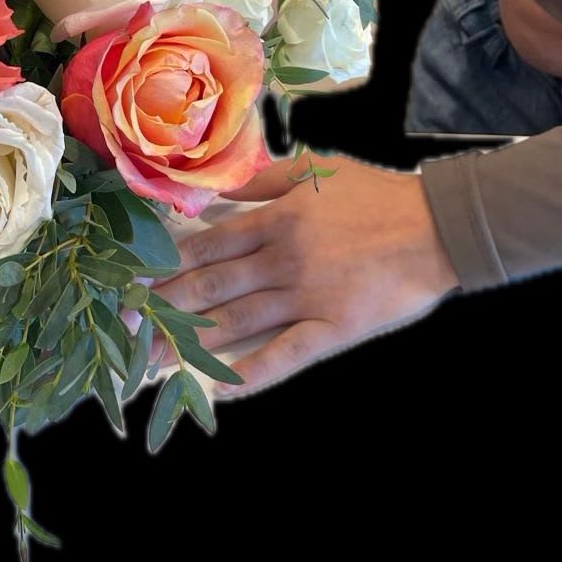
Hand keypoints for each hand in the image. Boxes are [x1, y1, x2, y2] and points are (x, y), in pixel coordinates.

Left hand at [156, 157, 459, 395]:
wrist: (436, 226)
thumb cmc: (375, 194)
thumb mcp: (315, 169)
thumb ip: (264, 180)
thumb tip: (219, 186)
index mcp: (276, 219)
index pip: (208, 244)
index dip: (168, 262)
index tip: (135, 277)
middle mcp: (282, 258)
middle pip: (212, 284)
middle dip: (165, 304)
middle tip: (125, 323)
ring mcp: (306, 297)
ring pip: (236, 320)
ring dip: (191, 339)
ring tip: (152, 357)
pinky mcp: (333, 330)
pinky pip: (284, 357)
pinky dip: (251, 375)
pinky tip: (220, 391)